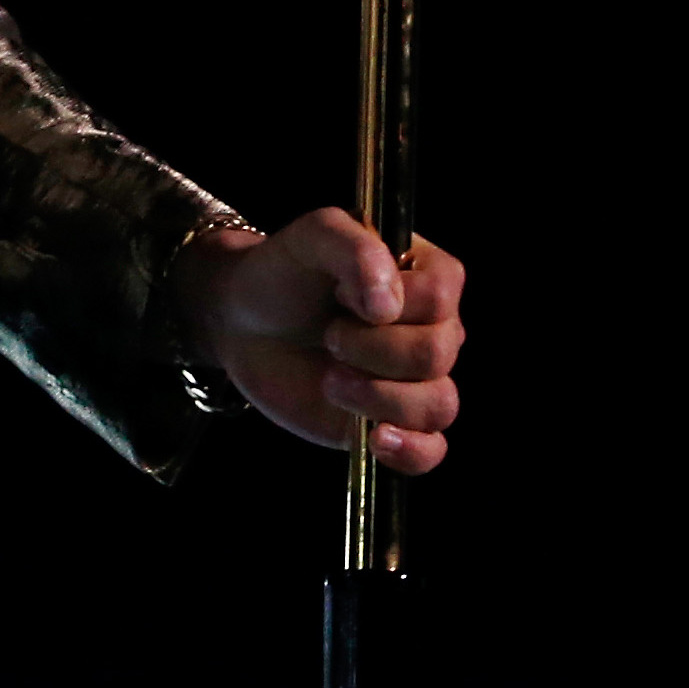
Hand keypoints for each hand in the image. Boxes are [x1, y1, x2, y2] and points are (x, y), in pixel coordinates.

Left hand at [171, 207, 465, 474]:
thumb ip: (355, 249)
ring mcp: (416, 380)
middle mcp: (434, 328)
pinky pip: (431, 451)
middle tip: (329, 335)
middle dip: (371, 349)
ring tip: (332, 380)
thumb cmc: (287, 273)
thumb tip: (388, 305)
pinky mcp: (394, 424)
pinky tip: (375, 437)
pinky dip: (410, 450)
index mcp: (428, 274)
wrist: (247, 324)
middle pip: (436, 353)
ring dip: (377, 396)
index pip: (440, 296)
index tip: (341, 294)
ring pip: (438, 404)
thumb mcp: (313, 236)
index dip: (388, 302)